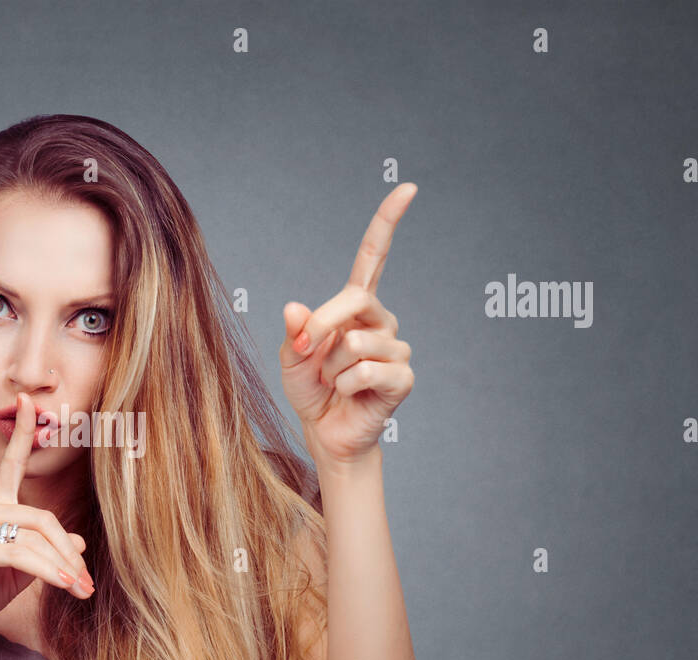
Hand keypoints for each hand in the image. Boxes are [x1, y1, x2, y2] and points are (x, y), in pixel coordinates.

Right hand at [0, 392, 93, 653]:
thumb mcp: (18, 573)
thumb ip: (45, 554)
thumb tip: (79, 542)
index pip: (10, 464)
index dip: (21, 431)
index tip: (28, 401)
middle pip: (42, 518)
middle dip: (69, 552)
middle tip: (87, 582)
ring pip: (34, 538)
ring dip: (63, 567)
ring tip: (81, 590)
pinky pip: (19, 555)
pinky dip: (47, 571)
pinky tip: (63, 585)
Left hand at [279, 183, 417, 468]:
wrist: (326, 433)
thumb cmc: (310, 391)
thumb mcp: (290, 357)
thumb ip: (295, 332)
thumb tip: (295, 307)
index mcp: (356, 306)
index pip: (374, 257)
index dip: (387, 223)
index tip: (407, 188)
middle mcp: (381, 320)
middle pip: (352, 302)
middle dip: (319, 330)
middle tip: (306, 355)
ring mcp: (396, 348)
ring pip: (353, 343)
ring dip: (330, 368)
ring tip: (336, 383)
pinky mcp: (402, 377)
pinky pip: (363, 371)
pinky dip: (344, 387)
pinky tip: (350, 395)